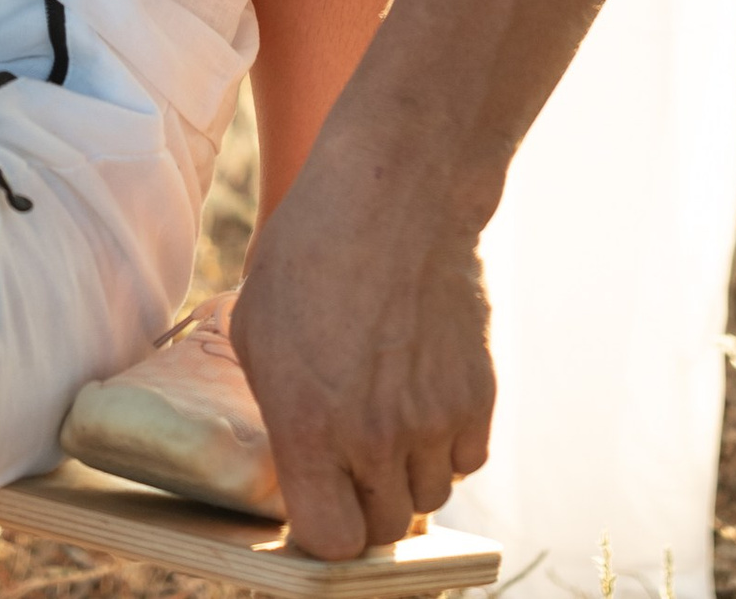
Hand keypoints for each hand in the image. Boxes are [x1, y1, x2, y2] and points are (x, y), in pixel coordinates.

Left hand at [230, 144, 496, 557]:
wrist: (398, 193)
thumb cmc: (312, 250)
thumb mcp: (258, 329)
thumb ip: (279, 410)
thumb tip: (298, 457)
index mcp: (308, 426)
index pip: (330, 542)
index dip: (325, 527)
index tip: (322, 500)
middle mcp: (373, 437)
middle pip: (382, 528)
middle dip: (366, 502)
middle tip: (357, 457)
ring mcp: (432, 419)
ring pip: (428, 496)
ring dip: (409, 471)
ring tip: (391, 415)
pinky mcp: (478, 394)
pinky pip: (467, 458)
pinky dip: (450, 443)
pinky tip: (426, 396)